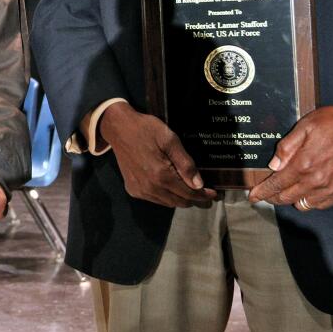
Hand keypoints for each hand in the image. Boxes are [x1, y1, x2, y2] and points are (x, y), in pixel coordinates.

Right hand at [98, 102, 215, 207]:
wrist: (118, 128)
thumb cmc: (146, 129)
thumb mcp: (170, 140)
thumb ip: (185, 163)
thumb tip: (199, 184)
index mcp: (161, 175)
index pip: (189, 194)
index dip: (203, 195)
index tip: (214, 194)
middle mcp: (150, 188)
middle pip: (179, 202)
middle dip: (194, 199)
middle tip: (205, 193)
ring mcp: (140, 190)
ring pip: (167, 203)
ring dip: (180, 199)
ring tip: (189, 189)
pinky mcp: (132, 189)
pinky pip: (155, 199)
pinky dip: (166, 197)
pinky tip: (169, 186)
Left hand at [248, 104, 332, 209]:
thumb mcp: (304, 127)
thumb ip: (286, 148)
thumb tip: (274, 166)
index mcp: (304, 164)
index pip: (276, 185)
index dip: (262, 192)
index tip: (252, 196)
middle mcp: (316, 181)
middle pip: (287, 197)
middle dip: (273, 197)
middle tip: (266, 194)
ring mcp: (331, 188)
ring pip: (303, 204)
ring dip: (292, 199)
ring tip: (288, 190)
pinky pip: (321, 205)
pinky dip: (311, 201)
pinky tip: (308, 191)